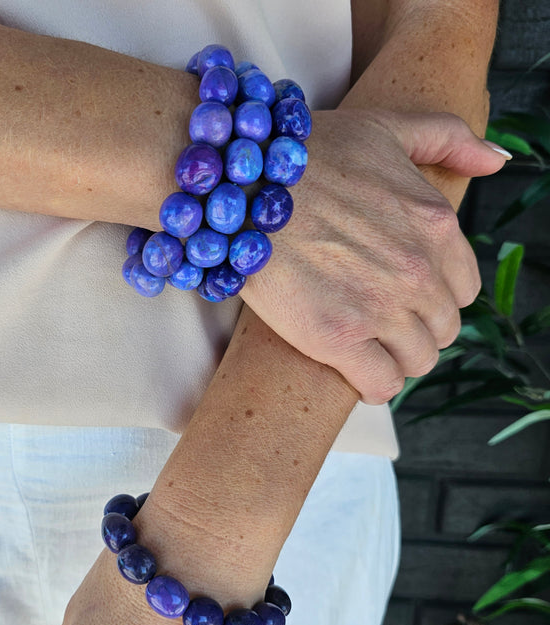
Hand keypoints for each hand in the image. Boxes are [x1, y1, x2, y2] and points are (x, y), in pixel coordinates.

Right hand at [240, 109, 507, 403]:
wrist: (241, 187)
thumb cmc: (306, 156)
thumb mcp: (386, 127)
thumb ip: (449, 138)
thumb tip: (495, 161)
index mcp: (436, 227)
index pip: (463, 290)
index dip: (434, 297)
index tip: (407, 299)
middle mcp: (416, 272)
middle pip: (441, 329)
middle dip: (415, 329)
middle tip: (382, 323)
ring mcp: (378, 309)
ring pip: (416, 361)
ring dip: (396, 359)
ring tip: (370, 350)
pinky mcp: (337, 339)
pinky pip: (380, 384)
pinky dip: (373, 386)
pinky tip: (357, 376)